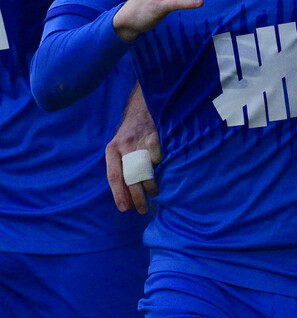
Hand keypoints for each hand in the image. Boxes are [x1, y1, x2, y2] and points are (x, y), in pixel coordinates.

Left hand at [104, 84, 160, 213]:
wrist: (143, 107)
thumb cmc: (132, 134)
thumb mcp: (120, 148)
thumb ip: (122, 169)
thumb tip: (128, 198)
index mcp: (112, 150)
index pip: (114, 176)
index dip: (119, 194)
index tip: (125, 209)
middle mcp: (124, 146)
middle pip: (130, 177)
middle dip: (137, 196)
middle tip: (142, 210)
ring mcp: (140, 141)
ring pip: (146, 170)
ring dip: (152, 185)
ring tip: (155, 193)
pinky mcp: (155, 137)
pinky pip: (158, 158)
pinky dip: (161, 165)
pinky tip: (163, 168)